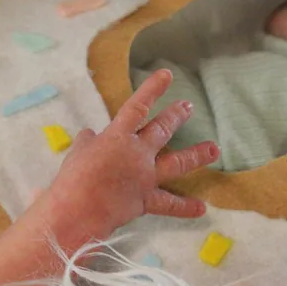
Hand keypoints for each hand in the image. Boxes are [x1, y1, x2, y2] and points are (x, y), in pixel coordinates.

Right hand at [43, 69, 219, 242]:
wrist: (79, 210)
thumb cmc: (73, 179)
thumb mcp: (76, 154)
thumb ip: (87, 143)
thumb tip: (89, 134)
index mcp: (117, 137)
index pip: (137, 107)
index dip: (152, 90)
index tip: (167, 75)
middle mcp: (137, 153)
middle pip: (162, 130)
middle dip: (176, 117)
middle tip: (188, 107)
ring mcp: (146, 176)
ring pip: (177, 163)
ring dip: (197, 155)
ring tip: (214, 149)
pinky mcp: (146, 200)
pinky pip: (169, 203)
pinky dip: (185, 207)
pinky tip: (202, 208)